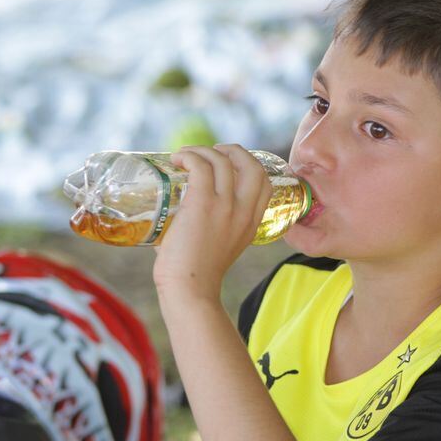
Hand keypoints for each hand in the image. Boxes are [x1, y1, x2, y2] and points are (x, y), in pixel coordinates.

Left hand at [152, 144, 272, 303]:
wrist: (190, 290)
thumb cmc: (195, 274)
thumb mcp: (219, 246)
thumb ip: (211, 227)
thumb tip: (178, 214)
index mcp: (252, 222)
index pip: (264, 181)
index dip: (248, 164)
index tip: (227, 162)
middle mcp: (243, 210)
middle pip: (251, 163)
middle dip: (232, 150)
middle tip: (209, 152)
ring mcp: (225, 205)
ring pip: (221, 160)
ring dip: (202, 150)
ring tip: (184, 156)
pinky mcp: (203, 203)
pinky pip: (201, 166)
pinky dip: (189, 156)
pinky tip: (177, 160)